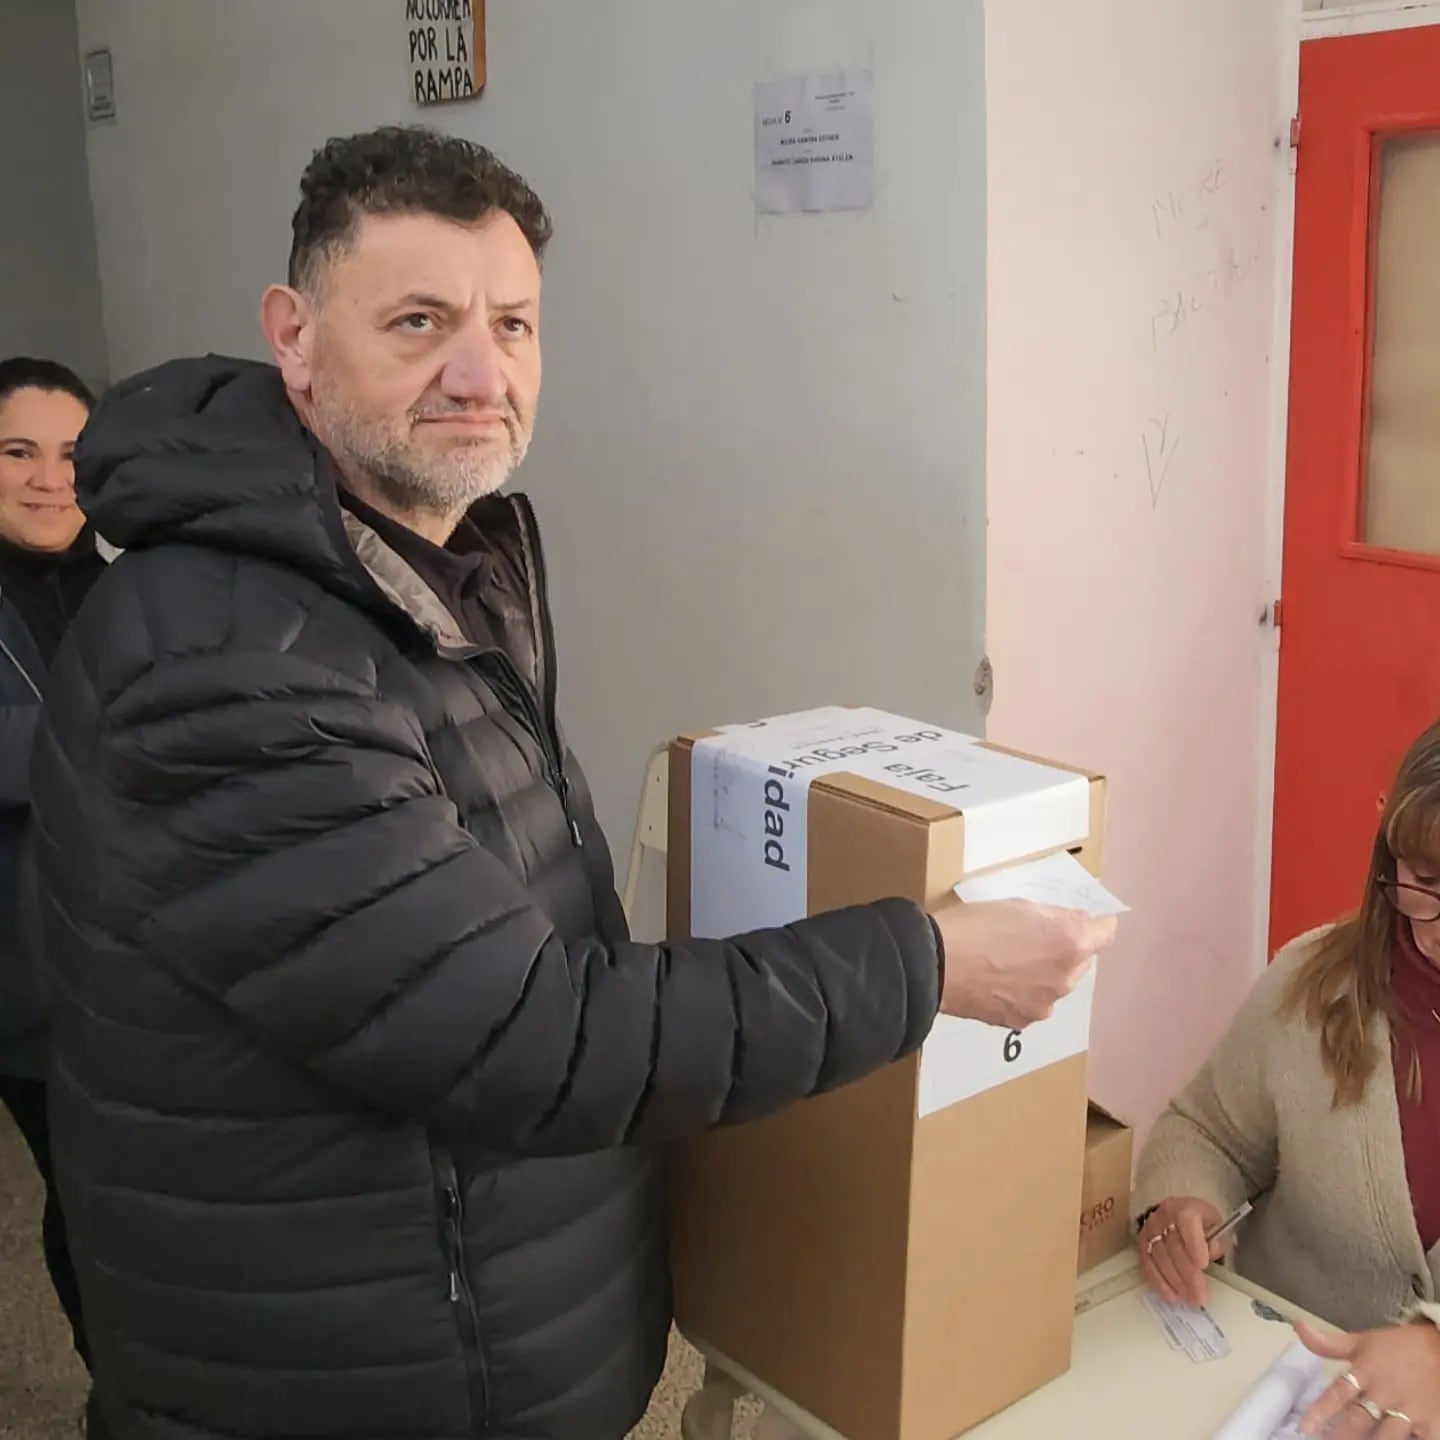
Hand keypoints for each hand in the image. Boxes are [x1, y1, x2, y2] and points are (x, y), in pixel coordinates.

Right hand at [931, 898, 1116, 1029]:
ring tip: (1005, 962)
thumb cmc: (973, 925)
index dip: (1094, 924)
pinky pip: (1033, 1003)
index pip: (1105, 932)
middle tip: (1028, 938)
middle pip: (1080, 960)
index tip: (1079, 920)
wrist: (933, 965)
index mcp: (1070, 943)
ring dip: (1043, 974)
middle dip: (1064, 950)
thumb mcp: (1018, 905)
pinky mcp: (1022, 1022)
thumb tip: (1078, 923)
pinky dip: (1022, 994)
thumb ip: (1055, 917)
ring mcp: (1045, 1004)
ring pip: (1055, 985)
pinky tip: (995, 982)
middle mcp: (1066, 978)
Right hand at [1136, 1197, 1224, 1307]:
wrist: (1182, 1215)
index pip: (1187, 1221)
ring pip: (1160, 1258)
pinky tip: (1171, 1296)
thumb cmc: (1203, 1223)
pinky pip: (1148, 1264)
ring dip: (1175, 1282)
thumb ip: (1216, 1240)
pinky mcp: (1143, 1243)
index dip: (1194, 1243)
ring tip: (1190, 1299)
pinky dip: (1159, 1282)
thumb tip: (1208, 1252)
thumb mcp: (1216, 1227)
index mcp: (1185, 1207)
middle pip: (1174, 1246)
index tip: (1202, 1265)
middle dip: (1188, 1274)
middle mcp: (1164, 1216)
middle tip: (1200, 1297)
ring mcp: (1150, 1229)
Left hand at [1298, 1320, 1439, 1437]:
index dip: (1321, 1411)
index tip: (1306, 1427)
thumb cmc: (1400, 1347)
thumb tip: (1298, 1326)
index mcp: (1366, 1374)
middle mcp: (1385, 1394)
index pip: (1339, 1394)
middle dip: (1343, 1437)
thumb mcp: (1363, 1342)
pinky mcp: (1432, 1426)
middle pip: (1360, 1421)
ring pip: (1387, 1437)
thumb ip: (1329, 1344)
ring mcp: (1410, 1412)